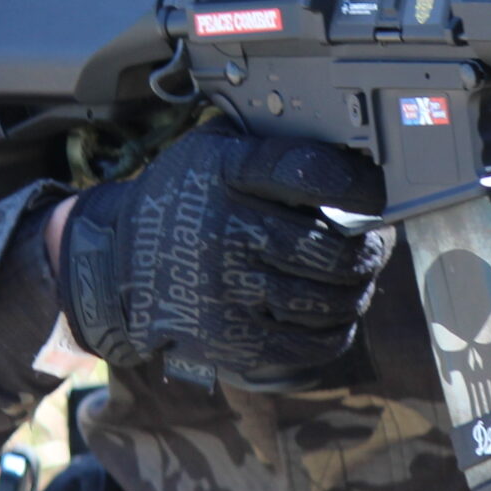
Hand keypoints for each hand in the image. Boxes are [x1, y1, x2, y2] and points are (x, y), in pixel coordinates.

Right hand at [55, 125, 389, 386]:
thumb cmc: (184, 200)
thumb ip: (272, 145)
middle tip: (374, 243)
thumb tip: (353, 155)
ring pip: (330, 300)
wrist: (116, 265)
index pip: (309, 173)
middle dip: (369, 249)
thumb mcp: (213, 150)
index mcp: (224, 173)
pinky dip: (336, 329)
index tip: (372, 192)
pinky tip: (330, 312)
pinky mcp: (230, 343)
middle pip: (332, 250)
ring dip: (356, 290)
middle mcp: (224, 232)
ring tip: (352, 278)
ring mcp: (226, 292)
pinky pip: (312, 344)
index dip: (357, 186)